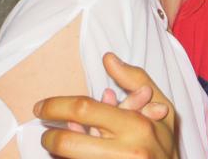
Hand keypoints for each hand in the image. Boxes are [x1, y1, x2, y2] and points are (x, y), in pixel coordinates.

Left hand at [35, 53, 177, 158]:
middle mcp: (125, 152)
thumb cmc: (166, 141)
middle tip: (46, 133)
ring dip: (59, 153)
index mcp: (136, 125)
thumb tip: (107, 58)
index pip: (84, 109)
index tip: (41, 106)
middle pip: (69, 143)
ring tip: (60, 144)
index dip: (56, 106)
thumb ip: (135, 80)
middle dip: (50, 138)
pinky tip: (73, 155)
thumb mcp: (162, 105)